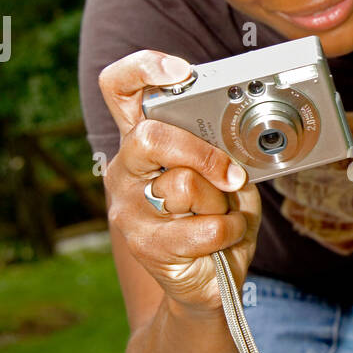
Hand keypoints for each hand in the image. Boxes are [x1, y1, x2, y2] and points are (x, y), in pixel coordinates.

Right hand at [99, 49, 260, 313]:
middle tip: (229, 174)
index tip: (180, 71)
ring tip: (220, 215)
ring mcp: (129, 207)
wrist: (207, 284)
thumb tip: (231, 148)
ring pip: (183, 183)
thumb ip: (223, 153)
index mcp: (143, 142)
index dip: (144, 69)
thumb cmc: (216, 221)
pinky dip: (228, 232)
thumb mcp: (226, 177)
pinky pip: (202, 227)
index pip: (121, 89)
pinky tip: (223, 239)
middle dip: (201, 152)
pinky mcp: (143, 243)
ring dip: (221, 202)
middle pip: (149, 137)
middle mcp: (127, 169)